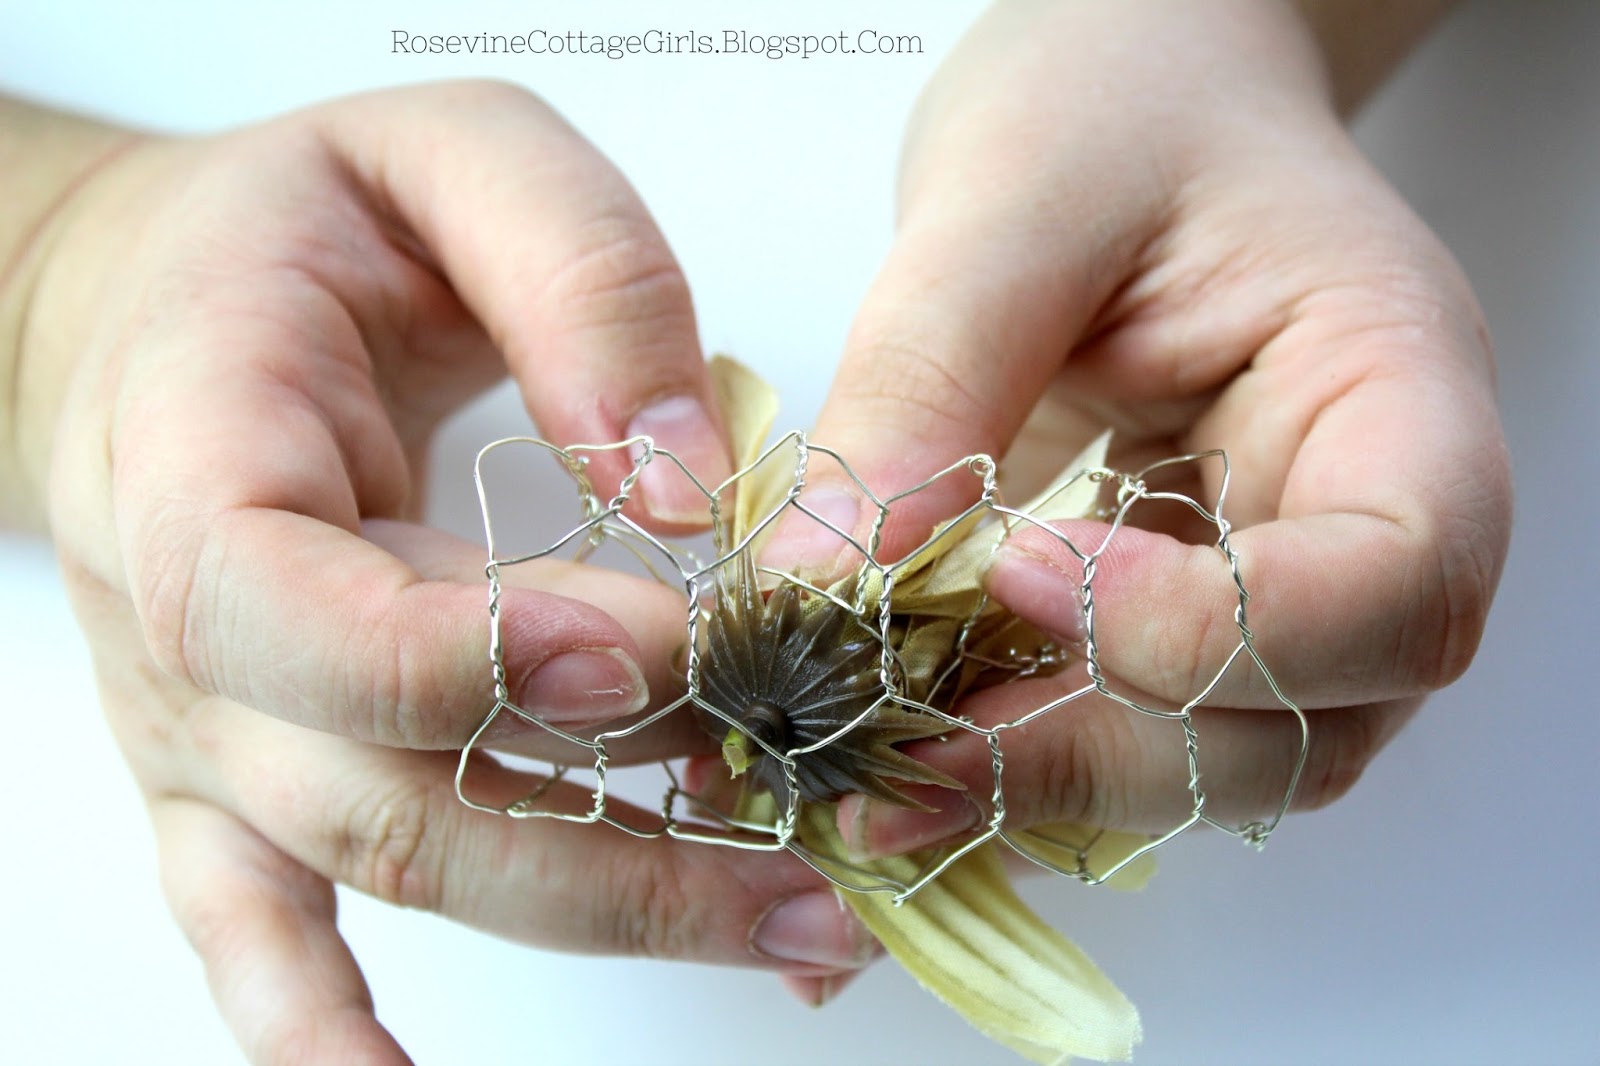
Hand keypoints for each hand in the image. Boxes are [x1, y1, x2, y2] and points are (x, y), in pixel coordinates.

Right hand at [21, 82, 871, 1062]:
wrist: (161, 304)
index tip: (667, 653)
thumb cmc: (304, 224)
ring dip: (588, 915)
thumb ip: (578, 275)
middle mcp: (185, 628)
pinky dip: (324, 1033)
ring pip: (386, 867)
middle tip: (812, 847)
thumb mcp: (446, 156)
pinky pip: (257, 934)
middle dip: (614, 839)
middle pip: (384, 790)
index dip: (479, 659)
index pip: (304, 612)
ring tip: (786, 928)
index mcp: (199, 458)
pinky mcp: (241, 776)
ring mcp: (209, 729)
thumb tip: (688, 475)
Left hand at [780, 0, 1510, 855]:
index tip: (1016, 571)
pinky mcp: (1176, 609)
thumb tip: (822, 583)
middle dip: (1097, 752)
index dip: (1214, 631)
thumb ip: (929, 378)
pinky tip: (894, 754)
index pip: (1394, 585)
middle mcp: (1357, 516)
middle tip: (902, 748)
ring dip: (1043, 781)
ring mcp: (1275, 580)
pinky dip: (1011, 757)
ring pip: (1211, 762)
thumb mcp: (1012, 199)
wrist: (1127, 101)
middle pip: (1304, 726)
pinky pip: (1122, 728)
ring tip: (874, 771)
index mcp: (1392, 384)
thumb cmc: (1115, 99)